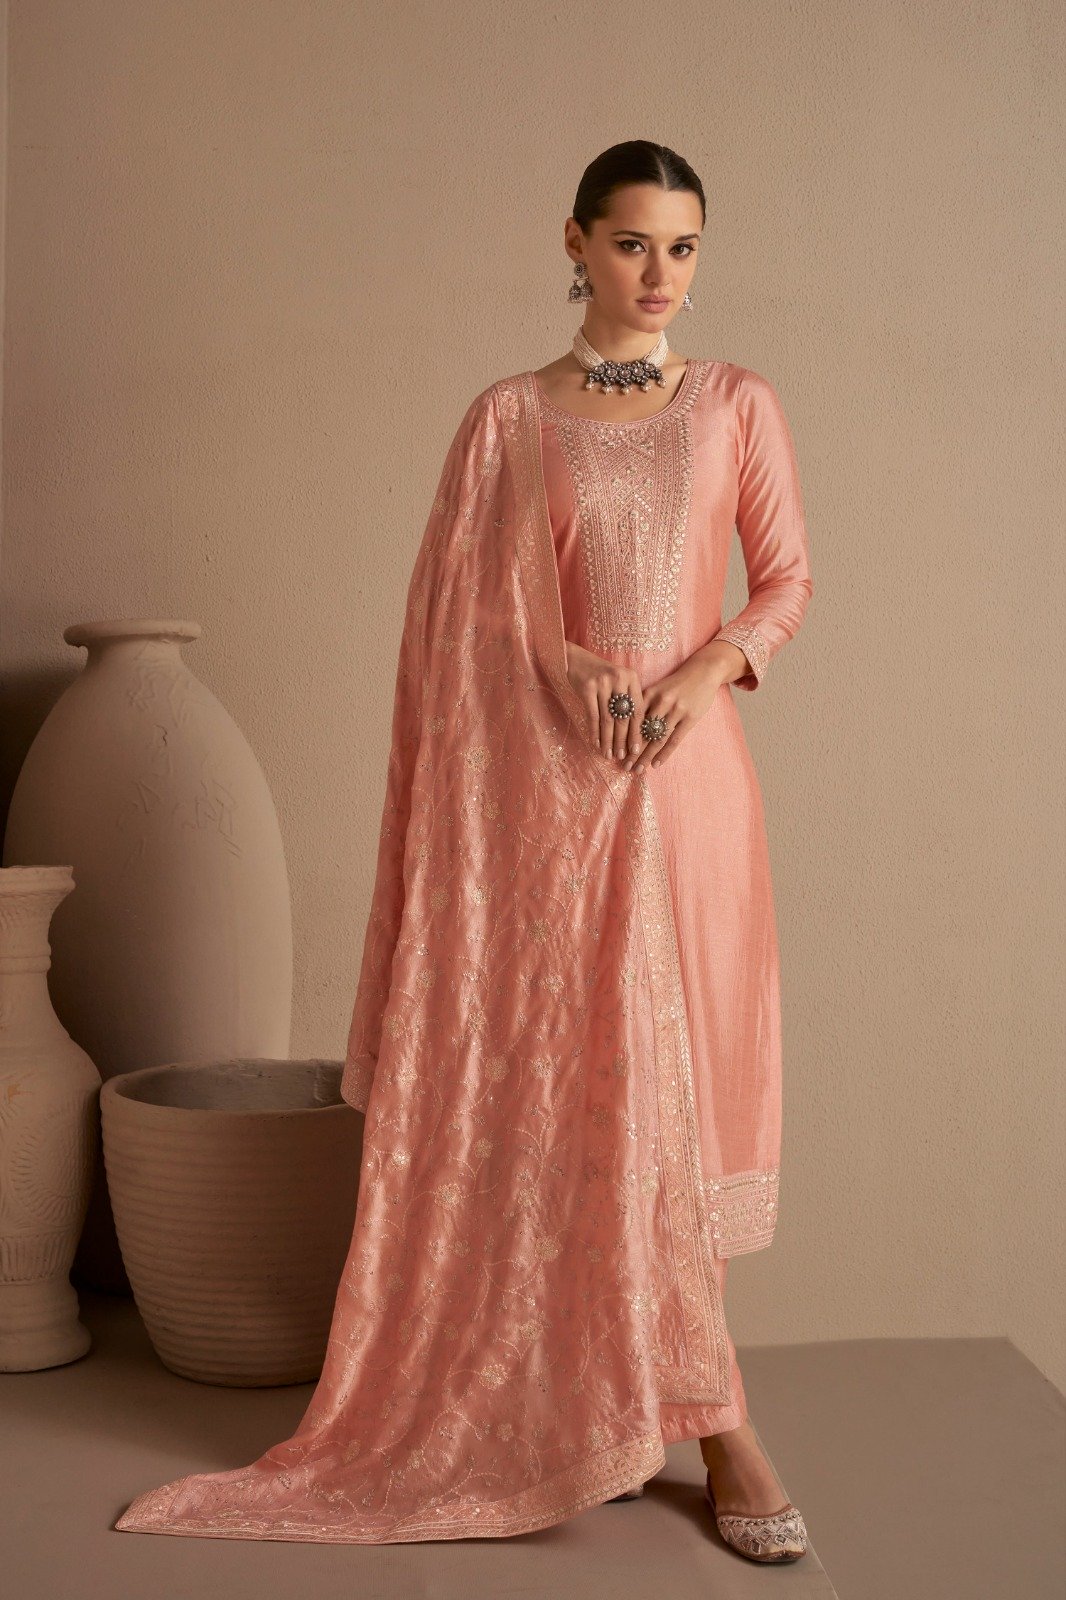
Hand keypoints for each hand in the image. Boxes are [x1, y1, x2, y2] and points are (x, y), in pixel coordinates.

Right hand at [564, 642, 647, 762]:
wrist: (574, 659)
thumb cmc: (599, 675)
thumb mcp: (617, 682)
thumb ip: (627, 700)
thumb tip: (632, 735)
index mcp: (631, 677)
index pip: (638, 710)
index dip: (638, 732)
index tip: (637, 750)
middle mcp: (619, 679)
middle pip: (624, 717)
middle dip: (623, 740)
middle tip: (622, 757)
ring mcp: (602, 683)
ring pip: (608, 719)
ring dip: (609, 740)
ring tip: (609, 755)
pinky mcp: (587, 688)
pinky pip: (593, 716)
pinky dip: (595, 733)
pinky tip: (596, 744)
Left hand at [622, 654, 723, 774]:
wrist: (703, 671)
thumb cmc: (677, 683)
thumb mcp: (657, 688)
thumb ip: (644, 704)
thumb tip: (626, 726)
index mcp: (650, 693)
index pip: (632, 720)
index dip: (622, 737)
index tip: (615, 751)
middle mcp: (662, 701)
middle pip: (642, 731)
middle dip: (632, 751)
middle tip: (623, 766)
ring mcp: (677, 710)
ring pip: (657, 738)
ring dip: (646, 757)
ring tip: (637, 770)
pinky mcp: (690, 718)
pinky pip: (674, 740)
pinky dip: (664, 754)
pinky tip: (656, 764)